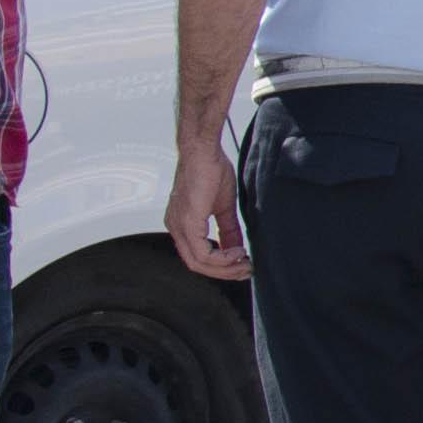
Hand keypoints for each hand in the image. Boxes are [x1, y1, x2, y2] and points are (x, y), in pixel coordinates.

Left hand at [166, 135, 248, 280]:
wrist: (203, 150)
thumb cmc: (210, 169)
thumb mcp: (223, 206)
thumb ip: (228, 230)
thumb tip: (237, 249)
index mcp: (181, 224)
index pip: (197, 255)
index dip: (220, 266)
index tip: (242, 264)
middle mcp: (175, 227)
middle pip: (196, 265)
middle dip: (224, 272)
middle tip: (247, 270)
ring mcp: (178, 226)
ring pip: (198, 263)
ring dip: (225, 268)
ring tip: (245, 262)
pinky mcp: (187, 222)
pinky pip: (202, 253)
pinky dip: (222, 258)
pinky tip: (238, 251)